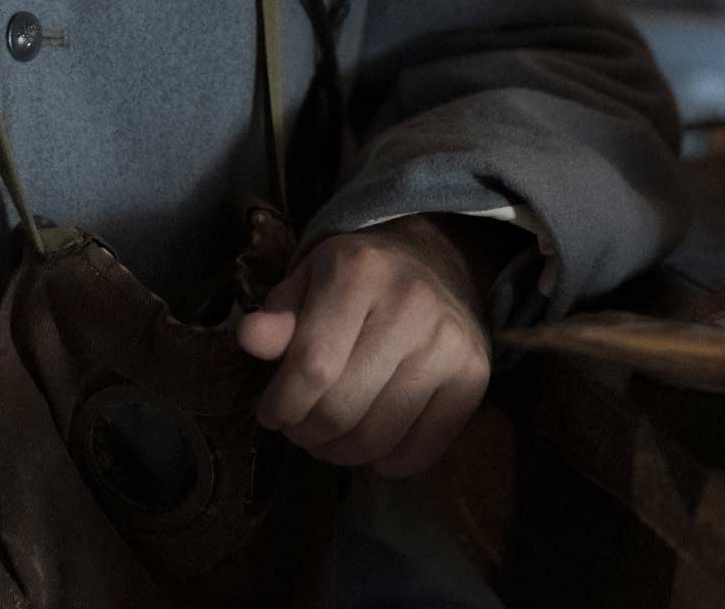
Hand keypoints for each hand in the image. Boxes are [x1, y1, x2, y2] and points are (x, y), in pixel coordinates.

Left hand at [235, 216, 499, 477]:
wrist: (437, 263)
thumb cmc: (358, 278)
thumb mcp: (309, 280)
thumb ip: (279, 315)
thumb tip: (250, 340)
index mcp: (358, 272)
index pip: (311, 367)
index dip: (282, 405)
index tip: (271, 413)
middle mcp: (411, 305)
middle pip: (341, 409)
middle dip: (306, 433)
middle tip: (298, 427)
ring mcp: (448, 344)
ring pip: (377, 439)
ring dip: (340, 453)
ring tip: (329, 436)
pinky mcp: (474, 377)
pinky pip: (420, 451)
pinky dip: (387, 462)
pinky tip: (372, 442)